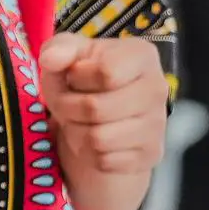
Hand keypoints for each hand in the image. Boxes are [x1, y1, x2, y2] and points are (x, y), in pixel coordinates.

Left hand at [39, 32, 171, 201]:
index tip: (74, 76)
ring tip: (78, 120)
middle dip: (68, 108)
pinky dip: (89, 154)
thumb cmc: (85, 78)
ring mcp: (157, 124)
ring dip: (75, 132)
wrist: (103, 115)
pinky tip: (92, 138)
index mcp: (142, 55)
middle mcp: (158, 88)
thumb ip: (58, 48)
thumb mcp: (68, 55)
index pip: (105, 72)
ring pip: (98, 139)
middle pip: (95, 108)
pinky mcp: (150, 154)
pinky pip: (105, 161)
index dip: (77, 77)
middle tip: (67, 104)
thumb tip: (50, 59)